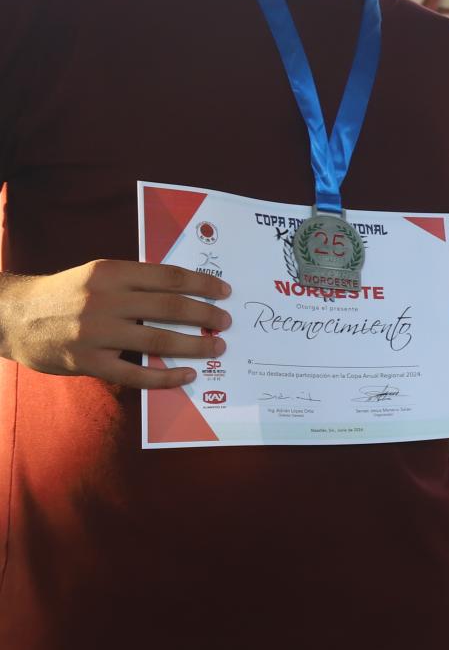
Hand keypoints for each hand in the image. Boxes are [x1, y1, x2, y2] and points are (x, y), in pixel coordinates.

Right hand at [0, 261, 230, 387]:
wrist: (13, 316)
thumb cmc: (65, 295)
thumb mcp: (98, 276)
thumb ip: (135, 282)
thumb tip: (186, 292)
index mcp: (111, 273)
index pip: (169, 277)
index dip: (203, 284)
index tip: (224, 292)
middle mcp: (105, 300)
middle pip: (171, 306)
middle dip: (206, 315)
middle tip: (226, 322)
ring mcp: (96, 333)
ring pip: (159, 339)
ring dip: (195, 345)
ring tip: (216, 347)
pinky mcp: (89, 362)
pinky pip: (136, 373)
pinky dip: (166, 376)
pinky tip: (187, 375)